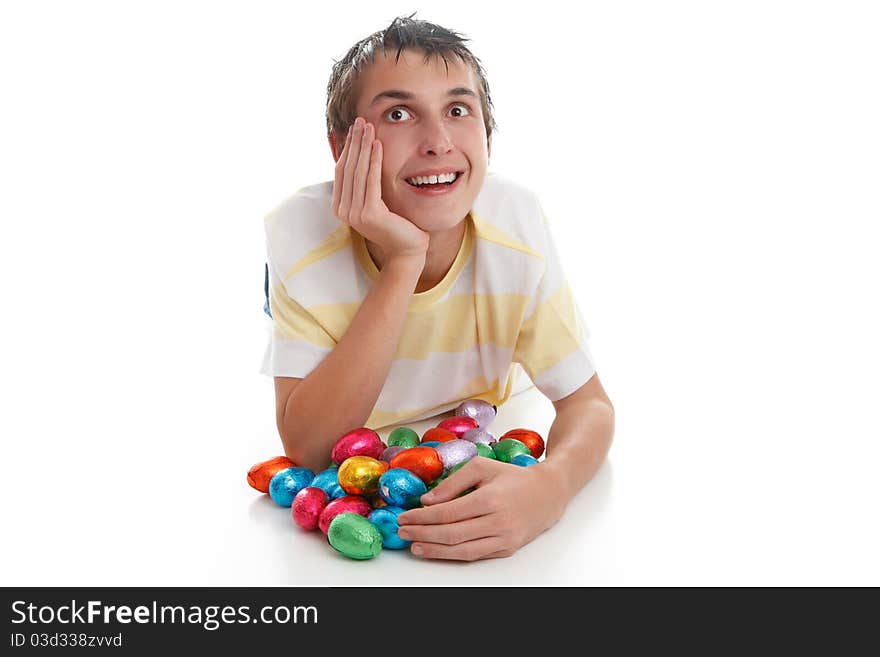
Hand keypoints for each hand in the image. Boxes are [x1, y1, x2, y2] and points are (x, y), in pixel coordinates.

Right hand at [331, 117, 428, 261]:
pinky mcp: (369, 214)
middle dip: (354, 141)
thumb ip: (365, 185)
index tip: (355, 128)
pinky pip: (371, 180)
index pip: (342, 170)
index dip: (348, 147)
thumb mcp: (375, 201)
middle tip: (360, 120)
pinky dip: (374, 160)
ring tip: (368, 126)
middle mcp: (344, 211)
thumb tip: (361, 157)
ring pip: (358, 171)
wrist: (407, 250)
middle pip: (348, 167)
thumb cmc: (396, 224)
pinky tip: (378, 144)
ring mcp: (355, 214)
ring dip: (363, 146)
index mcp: (341, 207)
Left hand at [396, 457, 566, 560]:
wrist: (548, 493)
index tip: (404, 517)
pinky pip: (475, 555)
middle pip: (451, 534)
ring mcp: (504, 539)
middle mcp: (498, 522)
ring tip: (414, 546)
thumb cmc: (512, 478)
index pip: (448, 512)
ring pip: (462, 550)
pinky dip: (453, 555)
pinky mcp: (507, 549)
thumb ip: (453, 482)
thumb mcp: (482, 467)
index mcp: (490, 498)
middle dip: (422, 534)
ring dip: (434, 550)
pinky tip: (437, 550)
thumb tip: (427, 501)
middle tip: (402, 532)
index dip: (422, 518)